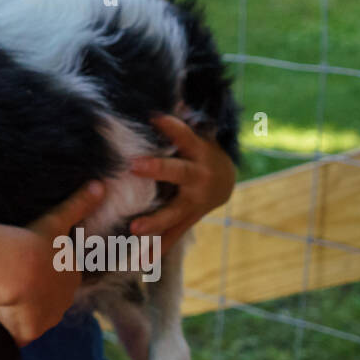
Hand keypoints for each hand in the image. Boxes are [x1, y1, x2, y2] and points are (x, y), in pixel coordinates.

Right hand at [0, 180, 105, 346]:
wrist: (17, 268)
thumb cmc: (36, 241)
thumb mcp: (58, 219)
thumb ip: (80, 204)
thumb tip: (101, 184)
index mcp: (71, 276)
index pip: (59, 279)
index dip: (42, 274)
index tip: (27, 266)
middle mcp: (63, 301)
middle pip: (48, 300)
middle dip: (34, 295)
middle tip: (14, 281)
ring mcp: (47, 318)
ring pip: (34, 317)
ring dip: (22, 313)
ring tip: (3, 298)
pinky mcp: (30, 332)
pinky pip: (20, 334)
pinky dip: (11, 330)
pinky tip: (0, 319)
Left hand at [128, 114, 236, 248]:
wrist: (225, 180)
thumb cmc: (197, 150)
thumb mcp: (193, 134)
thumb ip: (175, 125)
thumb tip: (156, 97)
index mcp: (198, 151)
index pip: (184, 134)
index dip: (171, 126)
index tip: (154, 116)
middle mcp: (197, 176)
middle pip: (178, 172)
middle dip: (157, 169)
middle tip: (134, 165)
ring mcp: (195, 202)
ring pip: (174, 211)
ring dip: (154, 220)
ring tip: (134, 228)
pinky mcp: (189, 219)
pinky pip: (173, 235)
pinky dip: (158, 249)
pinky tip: (141, 261)